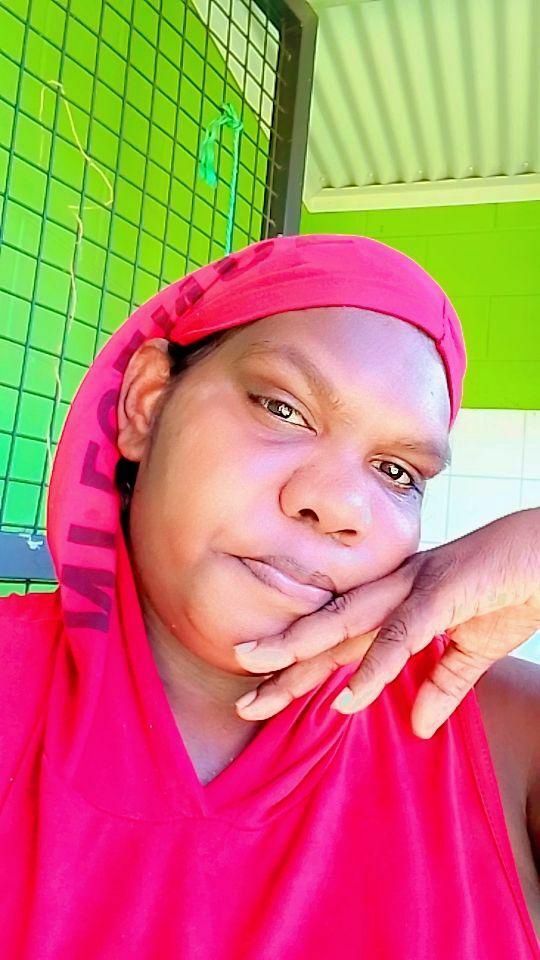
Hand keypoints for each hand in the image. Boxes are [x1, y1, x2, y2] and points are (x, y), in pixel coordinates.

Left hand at [233, 508, 539, 737]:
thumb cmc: (513, 590)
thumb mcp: (475, 651)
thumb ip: (441, 684)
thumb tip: (418, 726)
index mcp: (397, 601)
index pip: (338, 639)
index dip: (300, 668)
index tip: (264, 696)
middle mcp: (393, 590)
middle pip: (325, 630)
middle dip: (281, 661)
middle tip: (241, 698)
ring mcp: (413, 587)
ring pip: (345, 622)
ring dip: (302, 651)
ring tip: (262, 679)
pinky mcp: (442, 593)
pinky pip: (401, 634)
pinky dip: (373, 668)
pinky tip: (347, 698)